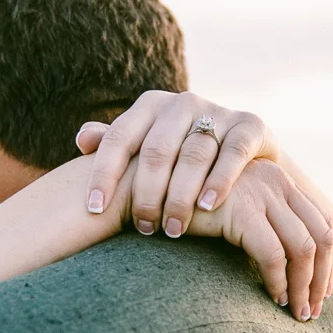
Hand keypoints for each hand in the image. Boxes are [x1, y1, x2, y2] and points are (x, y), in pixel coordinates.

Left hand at [76, 91, 279, 237]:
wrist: (248, 157)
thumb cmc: (184, 158)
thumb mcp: (150, 149)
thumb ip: (115, 144)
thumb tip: (82, 140)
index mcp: (151, 106)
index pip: (119, 137)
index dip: (104, 173)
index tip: (93, 209)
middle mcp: (182, 103)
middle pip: (156, 150)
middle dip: (146, 193)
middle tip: (143, 228)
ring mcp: (218, 111)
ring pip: (193, 155)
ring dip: (180, 195)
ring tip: (172, 229)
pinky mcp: (250, 125)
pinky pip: (232, 153)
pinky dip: (219, 181)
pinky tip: (207, 207)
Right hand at [186, 159, 332, 321]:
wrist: (146, 192)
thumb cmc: (185, 209)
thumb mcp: (234, 211)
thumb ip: (261, 224)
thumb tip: (291, 264)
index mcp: (278, 179)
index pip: (320, 221)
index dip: (326, 261)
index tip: (320, 292)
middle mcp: (275, 180)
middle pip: (320, 235)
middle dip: (321, 277)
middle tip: (313, 310)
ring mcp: (261, 193)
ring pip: (303, 248)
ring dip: (304, 286)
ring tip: (296, 311)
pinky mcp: (242, 210)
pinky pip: (273, 255)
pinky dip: (279, 281)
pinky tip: (274, 298)